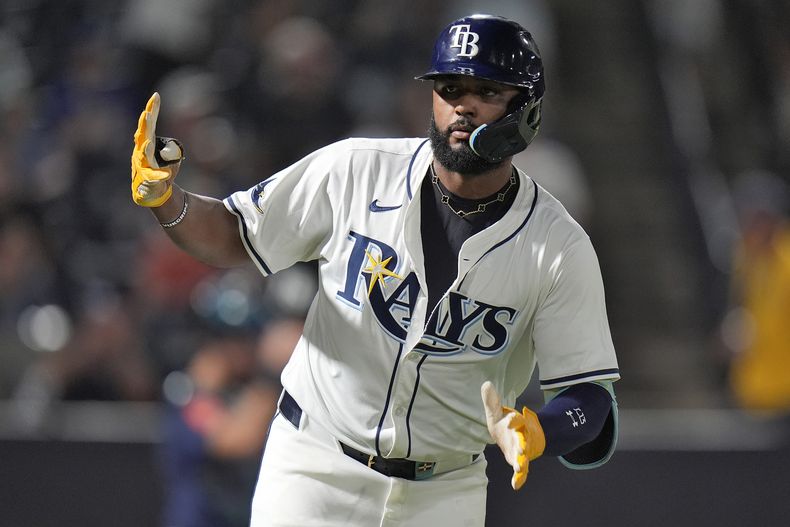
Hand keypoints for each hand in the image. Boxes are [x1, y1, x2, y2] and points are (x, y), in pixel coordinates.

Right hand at [130, 92, 183, 206]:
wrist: (154, 193)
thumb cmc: (162, 171)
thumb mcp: (170, 156)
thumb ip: (172, 147)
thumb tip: (177, 142)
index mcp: (147, 143)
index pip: (150, 124)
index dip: (152, 110)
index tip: (156, 96)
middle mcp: (141, 152)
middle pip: (142, 136)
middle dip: (144, 125)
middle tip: (146, 114)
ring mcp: (141, 166)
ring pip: (143, 156)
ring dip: (145, 149)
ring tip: (148, 143)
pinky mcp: (146, 180)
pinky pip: (153, 177)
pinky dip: (159, 176)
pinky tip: (166, 175)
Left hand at [481, 381, 545, 489]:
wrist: (518, 435)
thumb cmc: (505, 423)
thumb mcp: (497, 412)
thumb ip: (491, 401)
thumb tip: (486, 384)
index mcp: (515, 422)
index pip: (515, 419)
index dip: (513, 420)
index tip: (510, 420)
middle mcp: (521, 436)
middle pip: (523, 440)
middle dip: (522, 444)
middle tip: (522, 449)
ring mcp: (522, 450)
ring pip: (524, 456)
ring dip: (522, 462)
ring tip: (520, 468)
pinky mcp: (520, 461)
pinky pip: (522, 471)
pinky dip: (520, 478)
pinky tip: (515, 486)